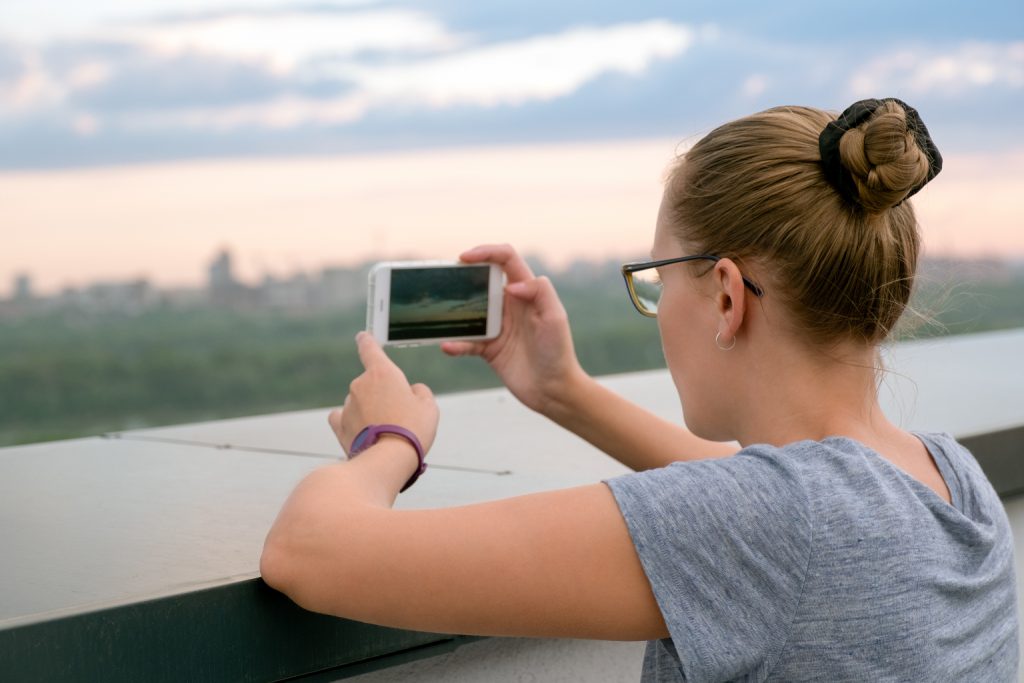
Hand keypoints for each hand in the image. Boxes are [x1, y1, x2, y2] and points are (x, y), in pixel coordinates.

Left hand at [330, 332, 438, 455]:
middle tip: (400, 416)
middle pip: (371, 383)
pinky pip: (343, 417)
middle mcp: (360, 384)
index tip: (363, 336)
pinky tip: (363, 432)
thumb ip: (420, 392)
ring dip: (369, 411)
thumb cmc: (412, 430)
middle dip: (383, 395)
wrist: (389, 459)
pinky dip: (352, 422)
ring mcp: (347, 404)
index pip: (369, 348)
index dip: (367, 341)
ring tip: (386, 432)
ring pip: (359, 401)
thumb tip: (412, 392)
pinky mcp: (339, 424)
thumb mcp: (429, 407)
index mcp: (383, 373)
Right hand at [441, 244, 584, 414]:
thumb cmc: (558, 351)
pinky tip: (448, 346)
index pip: (505, 260)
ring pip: (468, 311)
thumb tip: (511, 285)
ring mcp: (497, 326)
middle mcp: (509, 305)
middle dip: (461, 277)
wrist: (553, 390)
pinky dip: (455, 343)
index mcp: (526, 291)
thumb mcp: (555, 317)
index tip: (464, 258)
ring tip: (437, 312)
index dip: (486, 252)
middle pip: (481, 281)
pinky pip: (466, 342)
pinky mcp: (489, 349)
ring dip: (453, 311)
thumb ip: (539, 292)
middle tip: (443, 280)